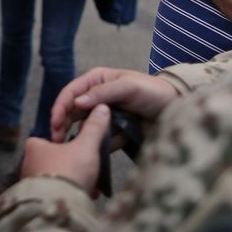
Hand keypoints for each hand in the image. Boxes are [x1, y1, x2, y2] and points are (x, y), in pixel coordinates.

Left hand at [20, 104, 110, 194]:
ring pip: (57, 178)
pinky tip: (84, 195)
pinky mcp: (37, 200)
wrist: (58, 206)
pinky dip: (70, 193)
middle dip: (74, 166)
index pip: (50, 138)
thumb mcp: (86, 146)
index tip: (81, 149)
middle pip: (56, 160)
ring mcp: (31, 183)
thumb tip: (102, 108)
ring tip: (89, 185)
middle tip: (88, 170)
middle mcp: (28, 164)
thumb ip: (94, 128)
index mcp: (34, 146)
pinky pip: (56, 193)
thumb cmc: (69, 171)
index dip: (67, 142)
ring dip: (73, 181)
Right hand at [50, 67, 179, 142]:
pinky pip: (100, 138)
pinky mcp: (113, 130)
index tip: (55, 123)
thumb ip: (103, 92)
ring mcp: (104, 114)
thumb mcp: (128, 87)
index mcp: (96, 80)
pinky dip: (99, 145)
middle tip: (58, 140)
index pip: (71, 92)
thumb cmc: (153, 92)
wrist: (176, 109)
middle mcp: (97, 96)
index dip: (60, 107)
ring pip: (84, 127)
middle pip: (72, 111)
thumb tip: (77, 102)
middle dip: (63, 125)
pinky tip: (100, 151)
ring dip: (80, 137)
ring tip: (77, 149)